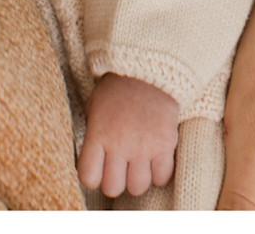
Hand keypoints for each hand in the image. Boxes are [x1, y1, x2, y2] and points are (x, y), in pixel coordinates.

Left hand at [77, 72, 178, 198]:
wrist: (152, 67)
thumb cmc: (120, 85)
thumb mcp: (96, 104)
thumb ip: (94, 132)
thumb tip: (94, 154)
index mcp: (98, 135)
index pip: (89, 177)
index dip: (94, 176)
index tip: (100, 167)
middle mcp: (119, 145)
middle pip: (113, 187)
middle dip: (117, 179)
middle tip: (123, 166)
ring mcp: (143, 146)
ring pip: (138, 187)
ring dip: (139, 178)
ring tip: (141, 164)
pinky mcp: (165, 143)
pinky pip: (162, 176)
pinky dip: (160, 172)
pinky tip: (158, 160)